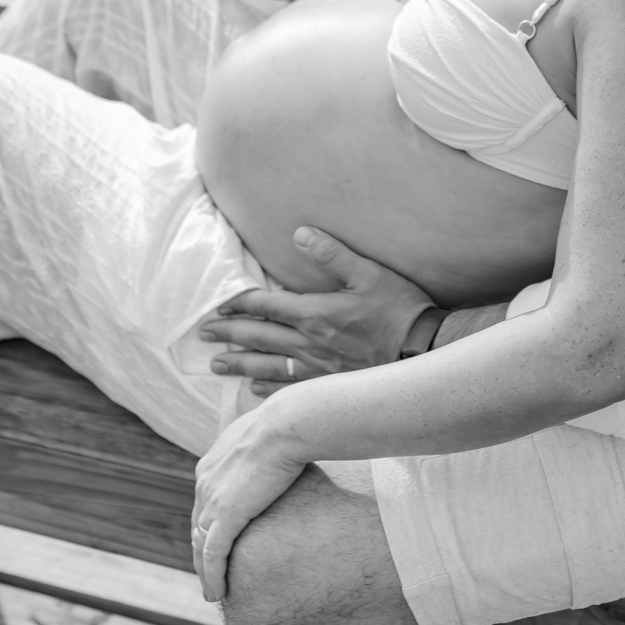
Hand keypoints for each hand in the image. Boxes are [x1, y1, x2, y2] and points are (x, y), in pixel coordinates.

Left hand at [192, 395, 307, 600]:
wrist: (287, 424)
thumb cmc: (287, 423)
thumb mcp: (266, 433)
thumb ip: (262, 445)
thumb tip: (281, 444)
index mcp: (212, 462)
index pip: (204, 502)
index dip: (210, 524)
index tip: (218, 540)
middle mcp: (204, 482)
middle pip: (198, 525)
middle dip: (202, 552)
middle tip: (211, 573)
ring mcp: (212, 499)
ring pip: (200, 545)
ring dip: (205, 571)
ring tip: (214, 590)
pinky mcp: (226, 516)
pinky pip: (213, 555)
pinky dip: (213, 576)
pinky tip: (218, 592)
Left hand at [198, 226, 434, 397]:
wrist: (421, 351)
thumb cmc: (398, 309)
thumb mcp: (368, 272)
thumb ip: (332, 253)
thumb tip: (300, 233)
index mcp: (314, 313)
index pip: (266, 306)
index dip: (239, 303)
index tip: (218, 304)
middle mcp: (308, 343)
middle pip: (258, 337)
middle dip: (229, 333)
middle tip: (203, 334)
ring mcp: (316, 369)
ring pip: (267, 366)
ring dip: (239, 364)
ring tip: (216, 365)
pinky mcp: (328, 386)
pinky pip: (289, 388)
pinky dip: (267, 388)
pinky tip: (254, 390)